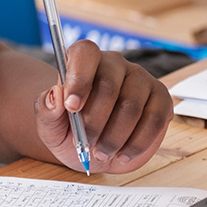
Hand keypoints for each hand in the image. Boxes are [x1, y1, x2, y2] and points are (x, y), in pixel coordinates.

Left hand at [35, 40, 173, 173]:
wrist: (93, 151)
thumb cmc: (70, 133)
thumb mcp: (50, 127)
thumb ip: (46, 110)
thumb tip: (55, 94)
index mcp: (83, 61)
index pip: (85, 52)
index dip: (79, 78)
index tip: (71, 107)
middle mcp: (113, 64)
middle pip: (108, 85)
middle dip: (95, 121)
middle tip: (86, 142)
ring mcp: (140, 79)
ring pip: (131, 107)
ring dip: (114, 137)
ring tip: (101, 152)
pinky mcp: (161, 99)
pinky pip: (155, 120)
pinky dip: (137, 143)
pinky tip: (123, 154)